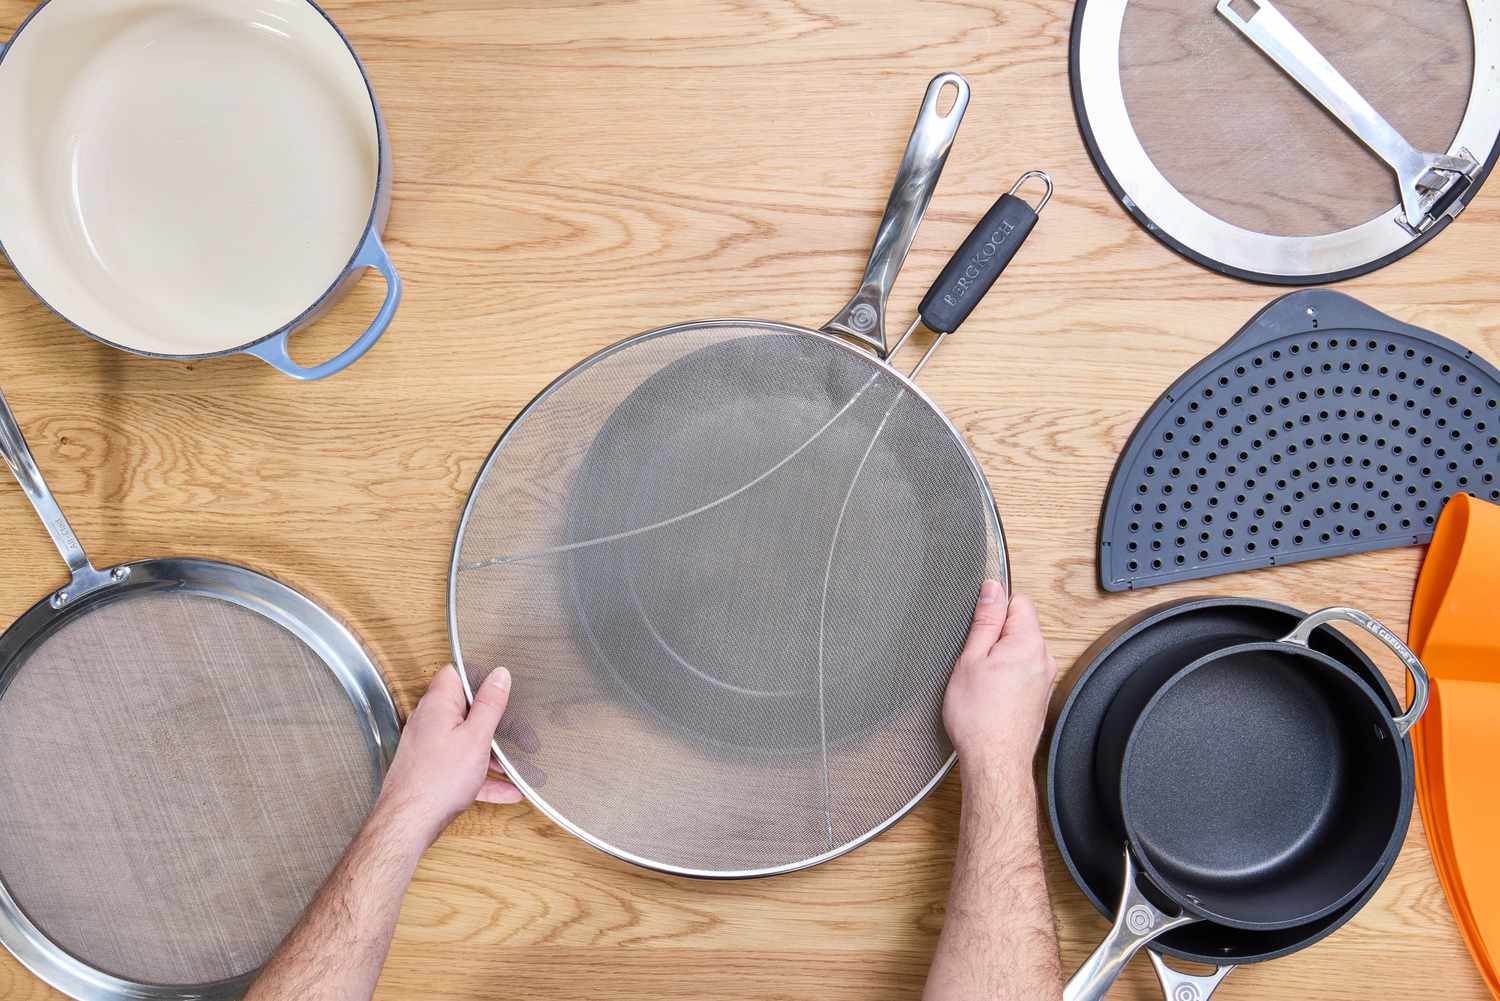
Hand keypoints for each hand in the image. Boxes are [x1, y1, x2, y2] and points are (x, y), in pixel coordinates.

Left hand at [373, 664, 522, 847]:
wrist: (407, 824)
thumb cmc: (436, 781)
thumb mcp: (476, 738)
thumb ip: (489, 704)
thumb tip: (499, 675)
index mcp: (438, 705)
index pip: (456, 674)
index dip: (479, 677)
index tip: (502, 689)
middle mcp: (429, 722)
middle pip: (466, 711)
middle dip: (495, 723)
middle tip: (518, 734)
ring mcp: (428, 747)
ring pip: (466, 742)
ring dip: (493, 754)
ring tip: (518, 765)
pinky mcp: (431, 770)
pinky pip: (462, 767)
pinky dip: (483, 776)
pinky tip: (506, 790)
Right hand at [942, 581, 1057, 787]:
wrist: (995, 761)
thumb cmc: (980, 718)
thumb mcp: (971, 659)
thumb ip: (985, 620)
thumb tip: (992, 590)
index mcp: (1029, 643)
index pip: (1018, 601)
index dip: (994, 608)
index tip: (978, 624)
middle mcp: (1044, 659)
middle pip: (1020, 626)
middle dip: (995, 635)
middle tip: (974, 658)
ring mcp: (1043, 679)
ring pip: (1019, 650)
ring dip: (999, 657)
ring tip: (980, 680)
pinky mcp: (1038, 696)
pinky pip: (1022, 671)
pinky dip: (1005, 675)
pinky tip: (989, 694)